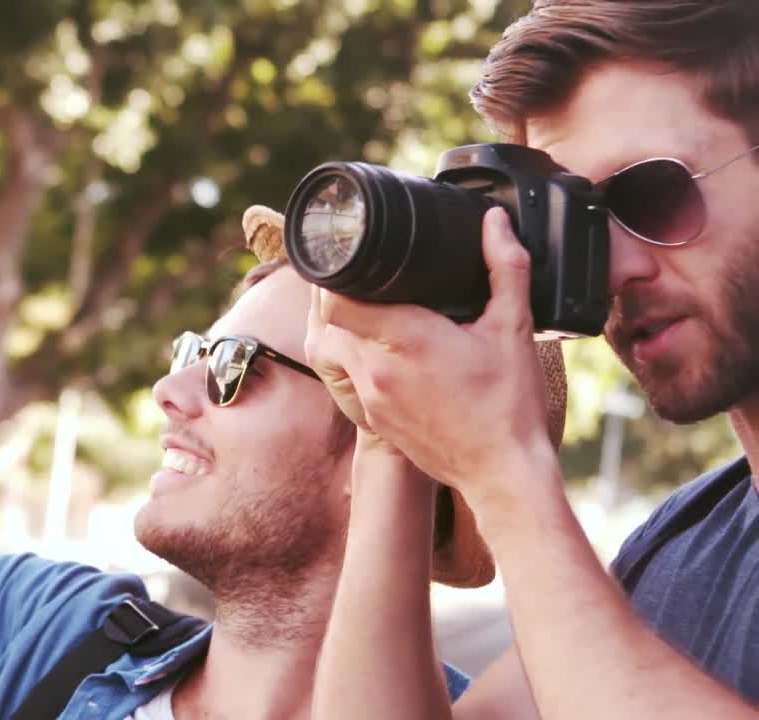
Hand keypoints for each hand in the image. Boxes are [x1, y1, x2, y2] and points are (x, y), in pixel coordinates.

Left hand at [309, 207, 556, 507]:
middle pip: (327, 320)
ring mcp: (369, 398)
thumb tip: (495, 222)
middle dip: (338, 294)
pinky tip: (381, 348)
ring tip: (368, 307)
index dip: (335, 275)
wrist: (501, 473)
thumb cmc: (508, 404)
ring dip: (341, 326)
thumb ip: (505, 268)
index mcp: (404, 340)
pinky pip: (346, 378)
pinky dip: (354, 358)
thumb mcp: (513, 328)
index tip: (353, 260)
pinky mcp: (373, 419)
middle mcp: (375, 370)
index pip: (335, 300)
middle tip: (363, 275)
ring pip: (330, 349)